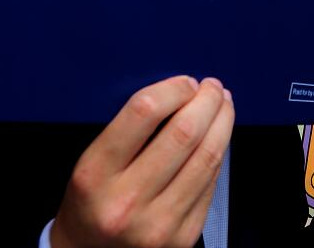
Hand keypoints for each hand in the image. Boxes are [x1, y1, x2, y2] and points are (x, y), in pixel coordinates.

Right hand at [50, 76, 234, 247]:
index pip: (143, 112)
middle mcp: (127, 202)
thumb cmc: (90, 204)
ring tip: (223, 105)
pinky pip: (211, 184)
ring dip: (223, 122)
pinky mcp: (182, 237)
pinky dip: (219, 153)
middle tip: (212, 88)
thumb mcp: (90, 163)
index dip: (174, 88)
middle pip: (185, 133)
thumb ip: (129, 131)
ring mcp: (158, 224)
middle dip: (207, 101)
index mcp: (95, 175)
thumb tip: (181, 94)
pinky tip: (218, 138)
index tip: (185, 82)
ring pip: (207, 157)